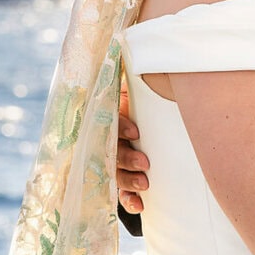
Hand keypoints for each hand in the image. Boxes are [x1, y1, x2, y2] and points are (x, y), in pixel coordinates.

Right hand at [116, 78, 148, 213]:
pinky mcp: (121, 174)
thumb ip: (137, 72)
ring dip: (128, 180)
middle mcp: (108, 137)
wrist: (146, 108)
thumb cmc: (142, 94)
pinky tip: (140, 206)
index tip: (136, 132)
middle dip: (127, 158)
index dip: (121, 127)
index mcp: (110, 114)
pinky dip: (129, 200)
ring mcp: (112, 157)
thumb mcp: (135, 81)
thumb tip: (137, 48)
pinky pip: (120, 191)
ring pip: (114, 172)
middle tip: (145, 162)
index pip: (110, 121)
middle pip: (110, 150)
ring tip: (146, 185)